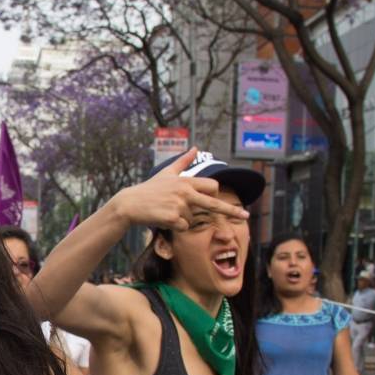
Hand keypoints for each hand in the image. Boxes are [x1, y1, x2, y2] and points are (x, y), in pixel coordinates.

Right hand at [109, 147, 249, 231]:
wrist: (129, 204)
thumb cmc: (148, 189)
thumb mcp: (166, 173)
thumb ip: (183, 161)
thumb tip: (196, 147)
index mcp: (186, 181)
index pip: (211, 186)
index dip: (215, 193)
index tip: (227, 199)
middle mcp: (185, 192)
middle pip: (213, 203)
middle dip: (231, 209)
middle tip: (245, 215)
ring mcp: (179, 205)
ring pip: (192, 219)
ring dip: (182, 219)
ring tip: (166, 212)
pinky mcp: (172, 218)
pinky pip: (183, 227)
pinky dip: (175, 226)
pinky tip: (163, 219)